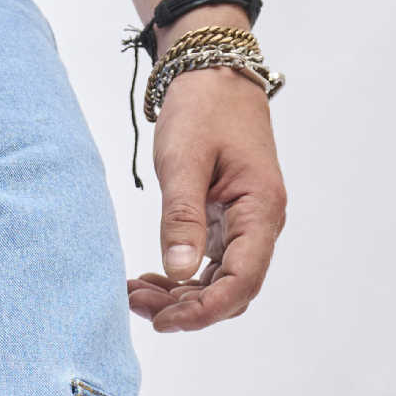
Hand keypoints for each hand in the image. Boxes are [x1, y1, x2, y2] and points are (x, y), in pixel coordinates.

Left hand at [127, 62, 286, 332]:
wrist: (212, 74)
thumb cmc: (202, 109)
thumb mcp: (184, 162)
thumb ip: (181, 218)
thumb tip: (181, 272)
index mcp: (260, 210)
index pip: (242, 282)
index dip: (204, 312)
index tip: (163, 321)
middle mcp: (260, 224)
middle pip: (231, 292)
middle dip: (185, 309)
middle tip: (135, 304)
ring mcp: (245, 225)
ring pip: (218, 284)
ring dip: (179, 298)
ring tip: (134, 295)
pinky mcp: (227, 222)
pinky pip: (209, 266)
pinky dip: (180, 280)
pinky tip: (149, 281)